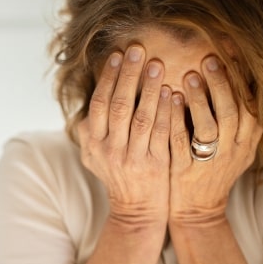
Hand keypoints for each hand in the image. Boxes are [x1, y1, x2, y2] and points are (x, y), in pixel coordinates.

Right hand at [78, 45, 171, 226]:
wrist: (137, 213)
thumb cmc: (118, 178)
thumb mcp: (95, 157)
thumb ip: (90, 132)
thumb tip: (90, 103)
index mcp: (93, 144)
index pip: (99, 104)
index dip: (107, 78)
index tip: (117, 55)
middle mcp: (109, 151)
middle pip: (118, 106)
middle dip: (127, 76)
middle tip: (137, 50)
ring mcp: (132, 159)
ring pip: (141, 117)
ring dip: (149, 89)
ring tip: (157, 65)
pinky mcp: (155, 165)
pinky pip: (161, 133)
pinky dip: (167, 112)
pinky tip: (173, 92)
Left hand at [169, 56, 262, 225]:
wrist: (198, 212)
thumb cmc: (213, 171)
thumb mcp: (236, 146)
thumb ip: (240, 118)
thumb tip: (239, 76)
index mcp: (248, 140)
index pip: (253, 102)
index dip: (243, 75)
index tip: (231, 49)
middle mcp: (235, 150)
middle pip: (234, 111)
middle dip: (222, 83)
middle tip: (209, 59)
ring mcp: (212, 162)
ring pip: (210, 127)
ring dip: (200, 99)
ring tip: (188, 75)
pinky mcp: (187, 171)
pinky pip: (182, 143)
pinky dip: (177, 120)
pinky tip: (170, 101)